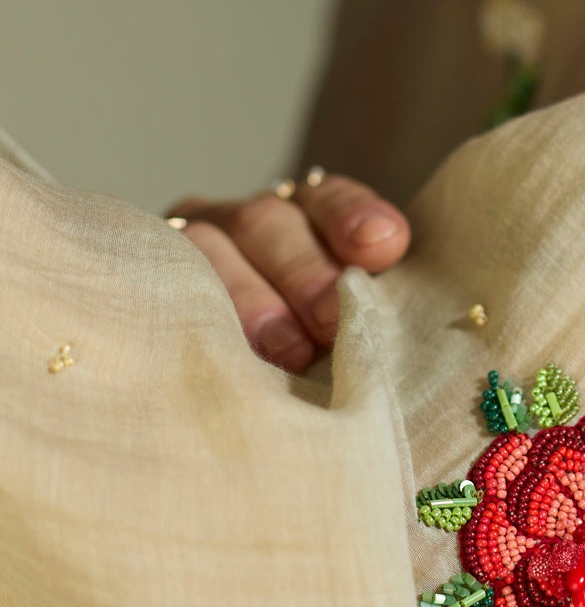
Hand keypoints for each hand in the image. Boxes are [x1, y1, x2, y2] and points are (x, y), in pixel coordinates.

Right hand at [166, 172, 409, 371]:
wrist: (218, 409)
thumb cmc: (312, 360)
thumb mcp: (347, 320)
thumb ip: (373, 306)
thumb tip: (419, 297)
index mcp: (298, 216)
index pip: (324, 197)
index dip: (350, 215)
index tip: (383, 245)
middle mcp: (239, 223)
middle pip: (264, 223)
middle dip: (303, 271)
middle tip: (333, 320)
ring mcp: (187, 248)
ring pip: (205, 249)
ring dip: (248, 300)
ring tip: (287, 350)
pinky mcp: (144, 282)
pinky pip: (158, 285)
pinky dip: (188, 315)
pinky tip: (213, 350)